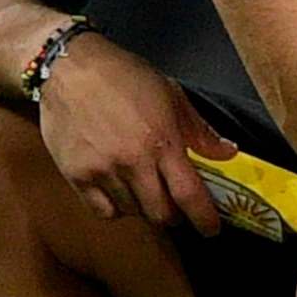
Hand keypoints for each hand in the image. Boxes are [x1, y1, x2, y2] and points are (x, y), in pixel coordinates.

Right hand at [35, 32, 232, 235]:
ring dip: (144, 208)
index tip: (211, 229)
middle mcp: (132, 162)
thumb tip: (227, 153)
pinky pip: (102, 211)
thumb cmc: (124, 77)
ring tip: (144, 189)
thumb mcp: (171, 95)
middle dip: (174, 215)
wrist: (69, 67)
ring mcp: (102, 171)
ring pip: (132, 213)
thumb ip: (199, 130)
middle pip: (161, 214)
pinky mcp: (76, 175)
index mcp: (162, 141)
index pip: (189, 194)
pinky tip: (119, 192)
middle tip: (174, 204)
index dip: (204, 219)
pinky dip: (116, 209)